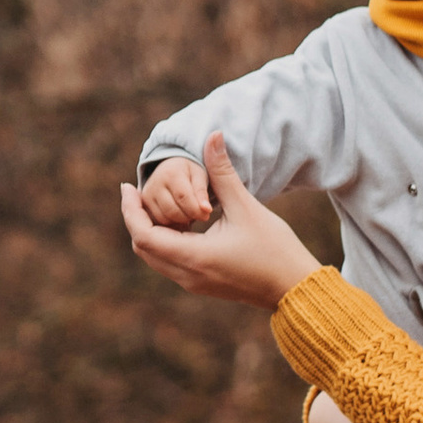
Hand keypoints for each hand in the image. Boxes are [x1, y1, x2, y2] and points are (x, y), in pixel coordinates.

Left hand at [119, 132, 322, 308]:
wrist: (295, 287)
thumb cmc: (275, 248)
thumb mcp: (246, 207)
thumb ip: (222, 172)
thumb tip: (212, 135)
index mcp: (194, 257)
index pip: (143, 234)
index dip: (130, 210)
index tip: (127, 187)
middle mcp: (187, 275)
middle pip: (143, 247)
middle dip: (135, 218)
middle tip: (137, 192)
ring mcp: (194, 284)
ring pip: (154, 257)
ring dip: (150, 231)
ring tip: (155, 203)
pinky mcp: (202, 285)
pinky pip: (169, 263)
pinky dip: (164, 242)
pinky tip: (178, 221)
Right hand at [138, 157, 212, 227]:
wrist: (170, 169)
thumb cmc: (190, 174)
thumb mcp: (200, 177)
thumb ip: (202, 192)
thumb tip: (206, 210)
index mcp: (171, 173)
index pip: (183, 197)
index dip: (197, 210)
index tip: (207, 214)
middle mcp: (153, 183)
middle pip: (173, 211)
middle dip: (188, 217)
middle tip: (197, 214)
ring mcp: (146, 196)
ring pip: (165, 220)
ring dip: (179, 222)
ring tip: (188, 214)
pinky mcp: (143, 207)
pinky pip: (158, 224)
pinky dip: (170, 225)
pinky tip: (178, 219)